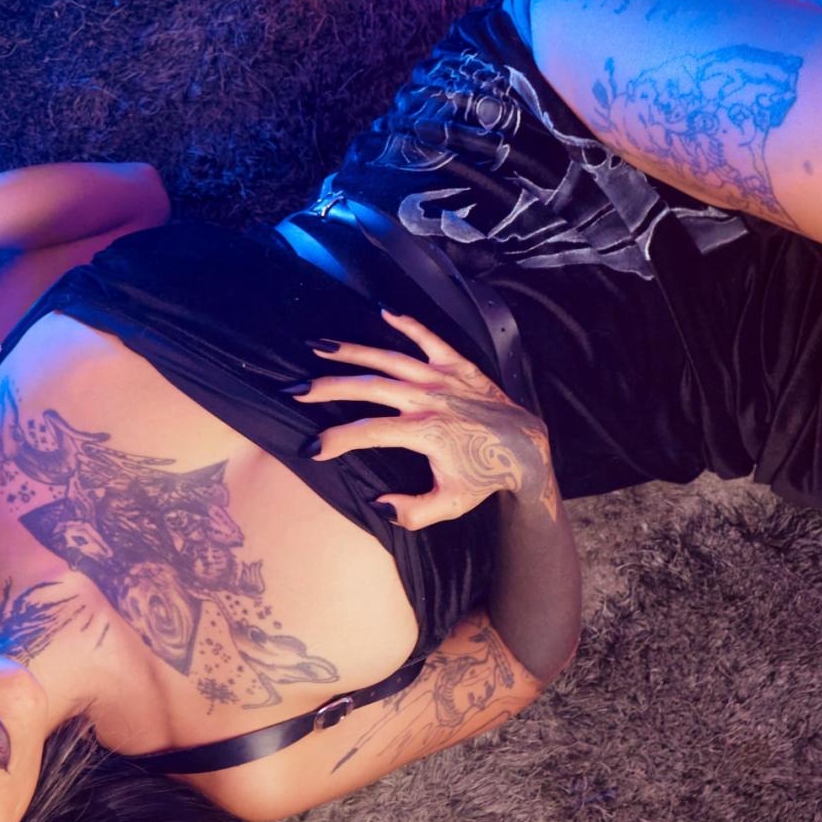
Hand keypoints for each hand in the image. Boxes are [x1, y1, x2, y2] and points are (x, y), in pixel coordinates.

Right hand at [296, 309, 552, 529]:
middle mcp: (431, 400)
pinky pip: (430, 339)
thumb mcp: (450, 505)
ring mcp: (444, 378)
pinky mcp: (459, 365)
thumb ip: (413, 511)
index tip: (311, 448)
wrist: (525, 448)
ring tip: (319, 346)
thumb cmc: (483, 477)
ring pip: (391, 359)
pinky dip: (409, 324)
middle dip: (329, 387)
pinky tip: (383, 310)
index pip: (369, 433)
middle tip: (296, 388)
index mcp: (426, 433)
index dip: (337, 440)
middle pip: (371, 388)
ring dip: (353, 352)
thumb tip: (378, 504)